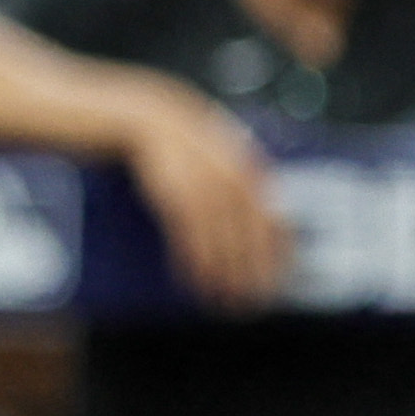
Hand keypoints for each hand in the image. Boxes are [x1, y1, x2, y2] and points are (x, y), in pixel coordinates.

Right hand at [121, 85, 290, 309]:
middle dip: (250, 271)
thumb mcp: (215, 150)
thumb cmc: (176, 139)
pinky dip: (193, 259)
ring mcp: (200, 180)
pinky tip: (194, 279)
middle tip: (250, 303)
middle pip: (247, 232)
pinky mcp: (171, 189)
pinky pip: (188, 233)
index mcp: (245, 165)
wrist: (138, 112)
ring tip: (222, 300)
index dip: (276, 253)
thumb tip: (265, 218)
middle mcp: (229, 173)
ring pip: (219, 237)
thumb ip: (237, 180)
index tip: (277, 281)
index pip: (271, 216)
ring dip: (222, 273)